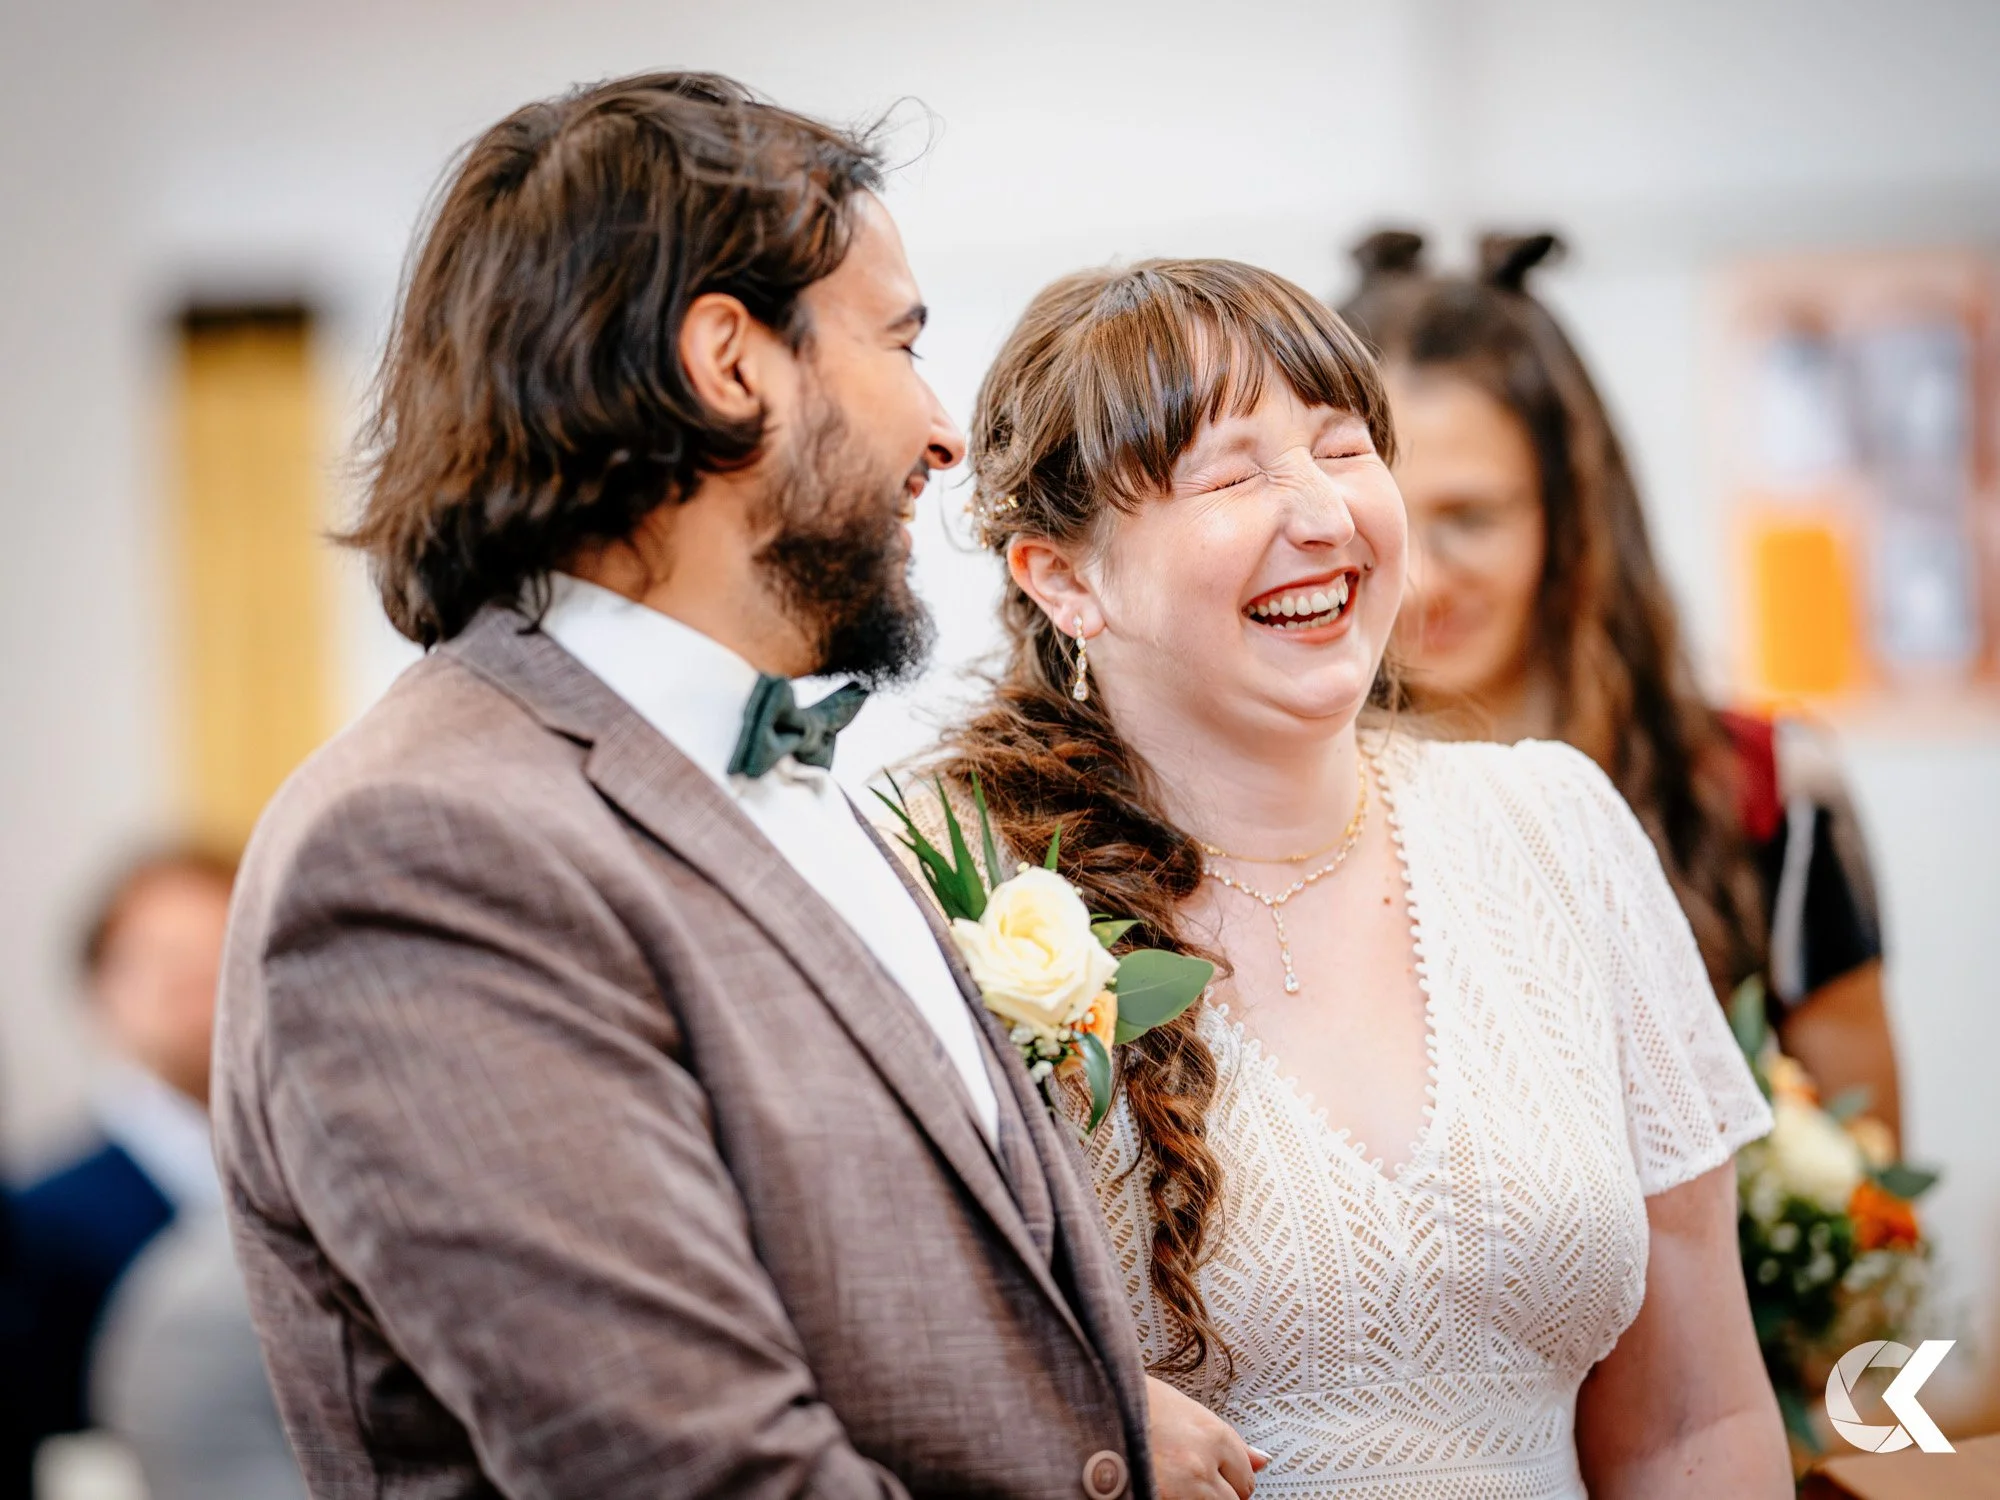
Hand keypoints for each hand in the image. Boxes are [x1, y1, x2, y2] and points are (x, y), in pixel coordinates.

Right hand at [1145, 1374, 1268, 1499]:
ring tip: (1182, 1483)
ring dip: (1203, 1498)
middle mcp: (1201, 1463)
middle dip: (1223, 1492)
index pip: (1247, 1475)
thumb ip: (1229, 1440)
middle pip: (1235, 1499)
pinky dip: (1181, 1499)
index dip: (1233, 1475)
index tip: (1222, 1473)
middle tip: (1201, 1479)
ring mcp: (1180, 1488)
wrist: (1095, 1401)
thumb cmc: (1137, 1400)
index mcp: (1213, 1434)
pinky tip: (1167, 1486)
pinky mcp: (1159, 1497)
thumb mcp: (1188, 1409)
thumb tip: (1262, 1460)